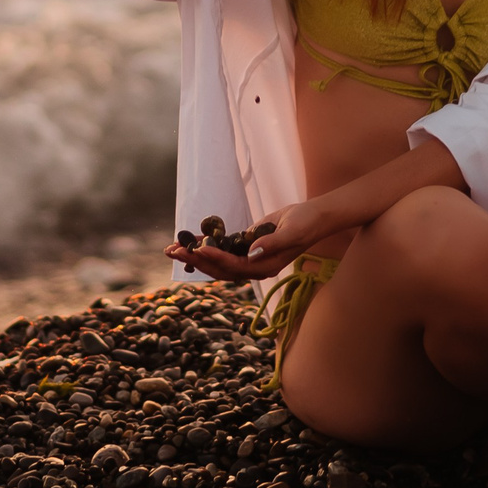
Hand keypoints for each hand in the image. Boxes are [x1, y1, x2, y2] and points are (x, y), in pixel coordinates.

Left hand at [166, 200, 333, 282]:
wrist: (315, 217)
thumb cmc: (306, 224)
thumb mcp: (291, 232)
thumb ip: (272, 243)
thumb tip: (252, 252)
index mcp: (266, 267)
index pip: (235, 267)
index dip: (216, 259)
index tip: (200, 249)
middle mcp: (255, 266)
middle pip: (220, 270)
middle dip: (197, 261)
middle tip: (174, 251)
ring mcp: (250, 257)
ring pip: (218, 262)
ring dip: (196, 256)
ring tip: (172, 249)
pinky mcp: (248, 246)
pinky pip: (224, 249)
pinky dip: (207, 245)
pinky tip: (191, 241)